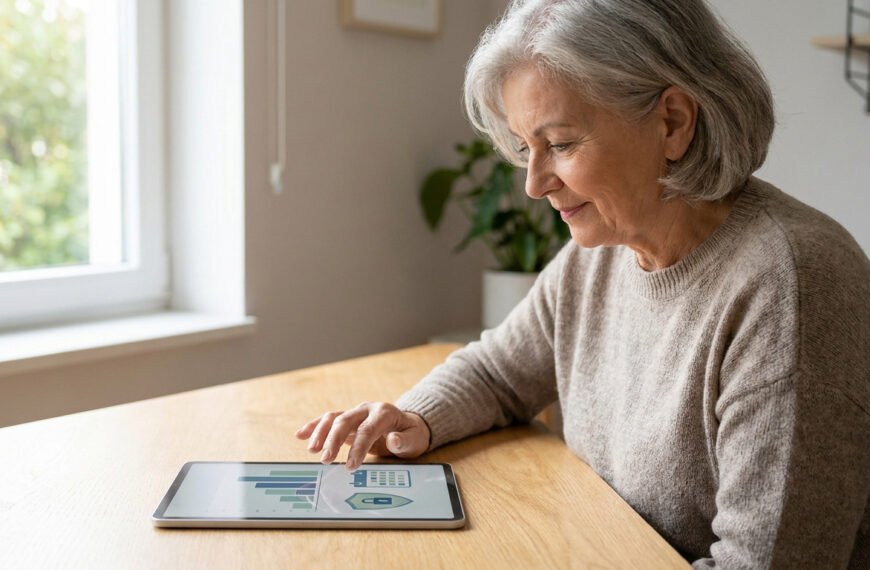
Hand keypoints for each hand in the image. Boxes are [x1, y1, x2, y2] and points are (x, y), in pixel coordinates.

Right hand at [295, 402, 430, 470]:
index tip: (351, 466)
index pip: (367, 429)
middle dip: (334, 440)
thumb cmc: (411, 434)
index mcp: (384, 413)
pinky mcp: (348, 420)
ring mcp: (356, 413)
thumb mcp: (415, 440)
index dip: (358, 447)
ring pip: (333, 418)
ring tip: (312, 450)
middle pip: (345, 421)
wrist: (408, 426)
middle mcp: (367, 409)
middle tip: (326, 460)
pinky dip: (314, 426)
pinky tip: (300, 435)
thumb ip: (404, 441)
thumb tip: (392, 439)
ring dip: (321, 433)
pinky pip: (328, 420)